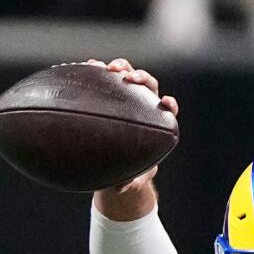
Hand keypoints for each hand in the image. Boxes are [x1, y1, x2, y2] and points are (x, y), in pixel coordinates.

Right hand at [87, 58, 177, 219]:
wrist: (118, 162)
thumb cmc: (131, 171)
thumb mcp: (132, 180)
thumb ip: (130, 183)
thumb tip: (121, 187)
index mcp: (156, 124)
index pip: (168, 110)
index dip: (169, 105)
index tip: (166, 102)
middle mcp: (144, 106)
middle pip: (148, 85)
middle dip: (140, 77)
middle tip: (127, 77)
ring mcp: (127, 96)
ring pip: (128, 75)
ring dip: (120, 67)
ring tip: (105, 67)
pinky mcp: (110, 93)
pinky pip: (105, 78)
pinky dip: (97, 71)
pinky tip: (85, 67)